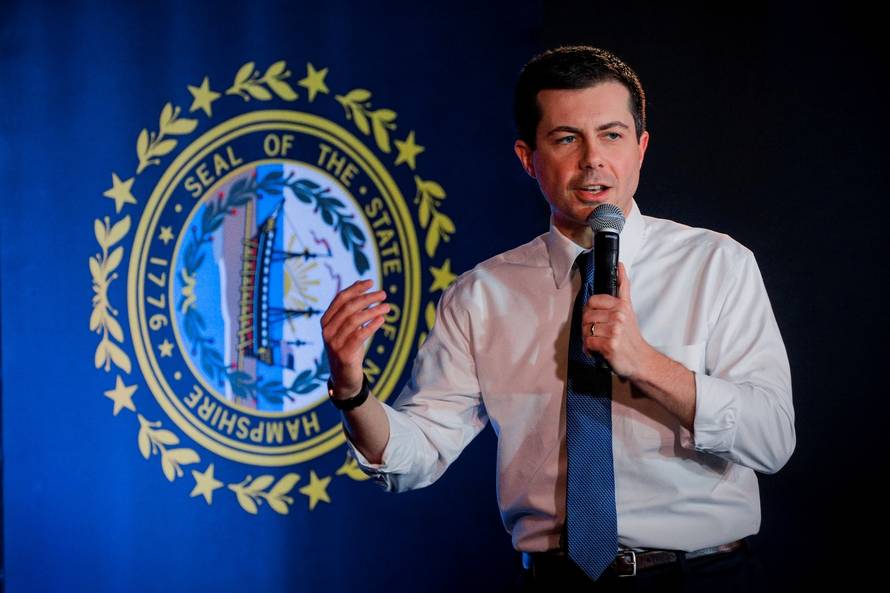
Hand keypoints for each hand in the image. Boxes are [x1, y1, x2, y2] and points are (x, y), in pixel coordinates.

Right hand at [321, 279, 389, 398]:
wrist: (344, 378)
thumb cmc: (348, 348)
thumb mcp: (349, 327)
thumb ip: (352, 307)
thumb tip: (361, 282)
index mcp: (326, 321)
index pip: (340, 299)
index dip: (355, 289)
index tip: (371, 282)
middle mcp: (327, 331)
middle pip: (348, 307)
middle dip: (367, 298)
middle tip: (383, 294)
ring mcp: (333, 343)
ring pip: (354, 320)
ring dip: (373, 310)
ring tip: (387, 307)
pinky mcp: (344, 354)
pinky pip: (359, 336)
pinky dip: (371, 325)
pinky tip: (382, 319)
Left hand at [581, 262, 653, 378]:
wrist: (641, 360)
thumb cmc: (631, 337)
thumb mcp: (628, 308)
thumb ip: (623, 287)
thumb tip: (620, 265)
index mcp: (621, 305)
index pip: (592, 301)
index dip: (590, 311)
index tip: (596, 318)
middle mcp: (619, 316)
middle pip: (586, 316)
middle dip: (587, 326)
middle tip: (597, 333)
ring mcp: (615, 330)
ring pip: (585, 329)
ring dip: (588, 338)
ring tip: (599, 341)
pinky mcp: (610, 344)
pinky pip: (588, 342)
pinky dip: (589, 348)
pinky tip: (598, 349)